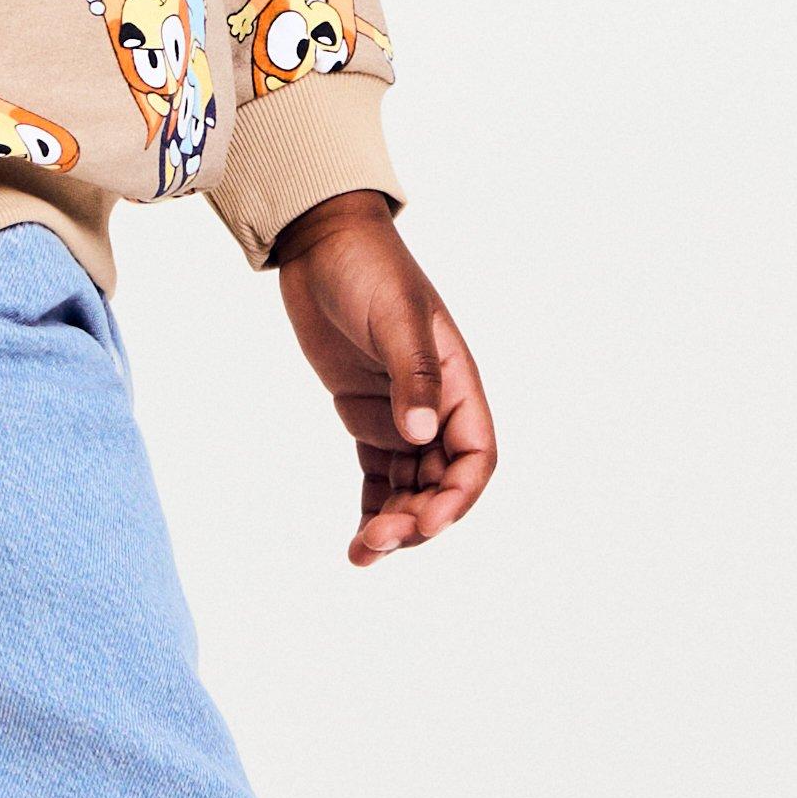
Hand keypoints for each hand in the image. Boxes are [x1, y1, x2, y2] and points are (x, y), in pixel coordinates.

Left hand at [271, 194, 497, 566]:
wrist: (321, 243)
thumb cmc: (367, 269)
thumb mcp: (394, 317)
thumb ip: (412, 375)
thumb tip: (421, 433)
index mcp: (457, 383)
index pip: (475, 455)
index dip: (458, 496)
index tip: (427, 522)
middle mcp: (435, 406)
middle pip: (440, 482)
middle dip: (416, 518)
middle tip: (376, 541)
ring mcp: (400, 414)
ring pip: (409, 487)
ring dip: (393, 523)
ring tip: (362, 554)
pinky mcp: (366, 417)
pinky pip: (379, 475)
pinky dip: (372, 507)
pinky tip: (357, 540)